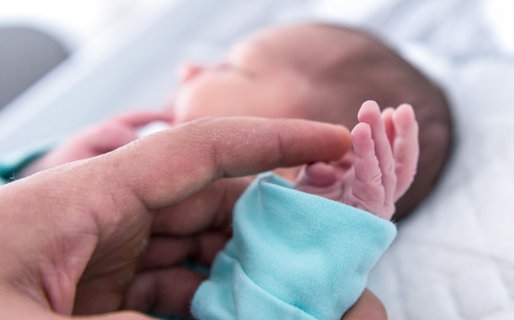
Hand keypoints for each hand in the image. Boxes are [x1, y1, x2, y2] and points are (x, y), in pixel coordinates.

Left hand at [0, 117, 379, 318]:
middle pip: (211, 202)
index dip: (273, 140)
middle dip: (269, 224)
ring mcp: (109, 251)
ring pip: (199, 247)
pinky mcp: (107, 287)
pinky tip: (234, 313)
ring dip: (243, 271)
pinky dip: (210, 300)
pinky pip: (175, 284)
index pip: (198, 150)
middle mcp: (105, 214)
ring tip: (284, 295)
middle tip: (318, 255)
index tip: (332, 140)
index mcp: (84, 198)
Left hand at [296, 100, 418, 219]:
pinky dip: (366, 155)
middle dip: (400, 134)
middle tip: (400, 108)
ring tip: (385, 112)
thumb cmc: (302, 216)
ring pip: (389, 169)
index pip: (389, 160)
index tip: (391, 110)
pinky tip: (360, 132)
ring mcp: (373, 210)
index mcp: (367, 189)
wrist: (294, 253)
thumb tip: (326, 163)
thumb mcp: (310, 185)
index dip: (392, 135)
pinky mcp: (366, 218)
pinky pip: (371, 181)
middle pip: (397, 163)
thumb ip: (321, 168)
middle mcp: (375, 199)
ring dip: (385, 137)